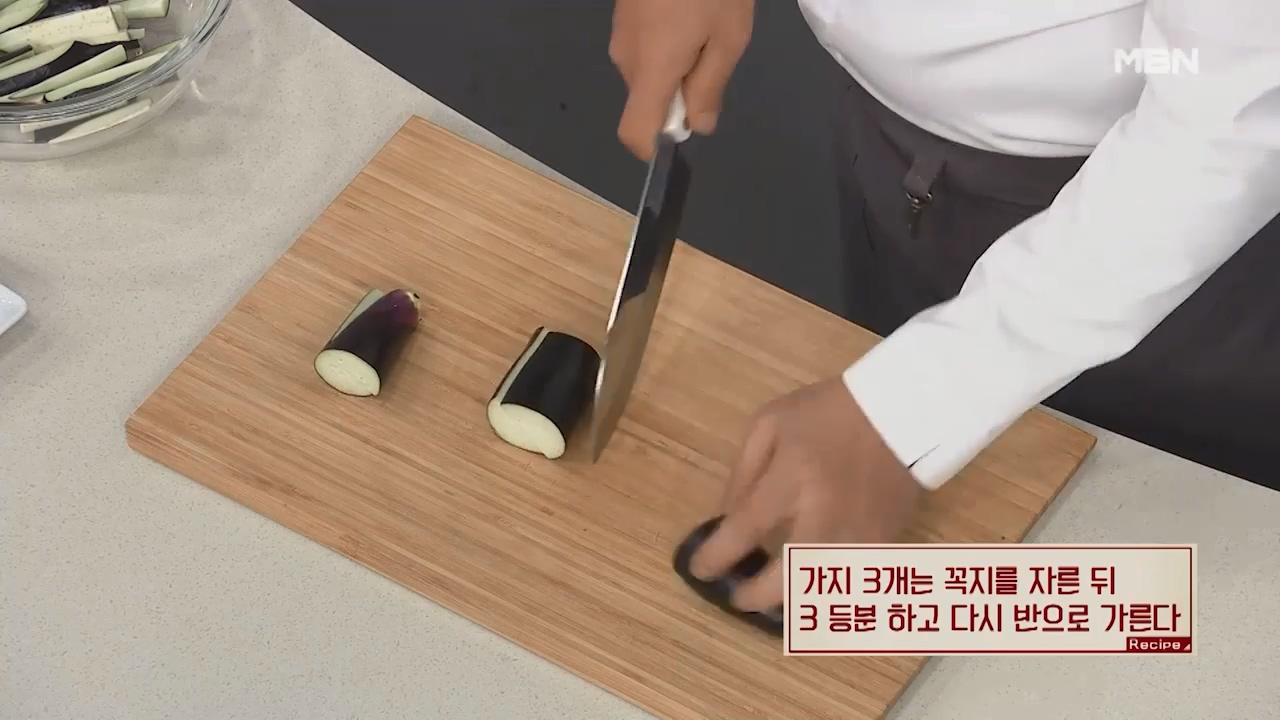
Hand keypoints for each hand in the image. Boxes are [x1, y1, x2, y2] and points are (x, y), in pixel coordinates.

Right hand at [609, 0, 753, 158]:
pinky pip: (642, 47)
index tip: (686, 127)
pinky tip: (688, 10)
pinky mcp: (622, 13)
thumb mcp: (728, 35)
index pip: (634, 132)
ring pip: (646, 72)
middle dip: (678, 95)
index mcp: (650, 71)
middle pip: (646, 100)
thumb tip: (699, 126)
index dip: (655, 145)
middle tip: (713, 52)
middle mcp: (625, 58)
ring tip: (704, 23)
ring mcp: (619, 32)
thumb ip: (710, 86)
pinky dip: (664, 43)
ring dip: (675, 65)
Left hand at [689, 377, 923, 611]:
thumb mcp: (769, 424)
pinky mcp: (884, 544)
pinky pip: (850, 582)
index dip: (716, 557)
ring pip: (822, 591)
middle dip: (755, 597)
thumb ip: (743, 473)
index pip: (745, 530)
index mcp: (792, 479)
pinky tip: (810, 585)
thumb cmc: (828, 412)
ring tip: (773, 596)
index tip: (701, 568)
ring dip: (791, 600)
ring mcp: (858, 536)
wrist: (902, 411)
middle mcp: (825, 515)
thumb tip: (725, 518)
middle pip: (785, 578)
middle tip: (739, 598)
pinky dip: (827, 591)